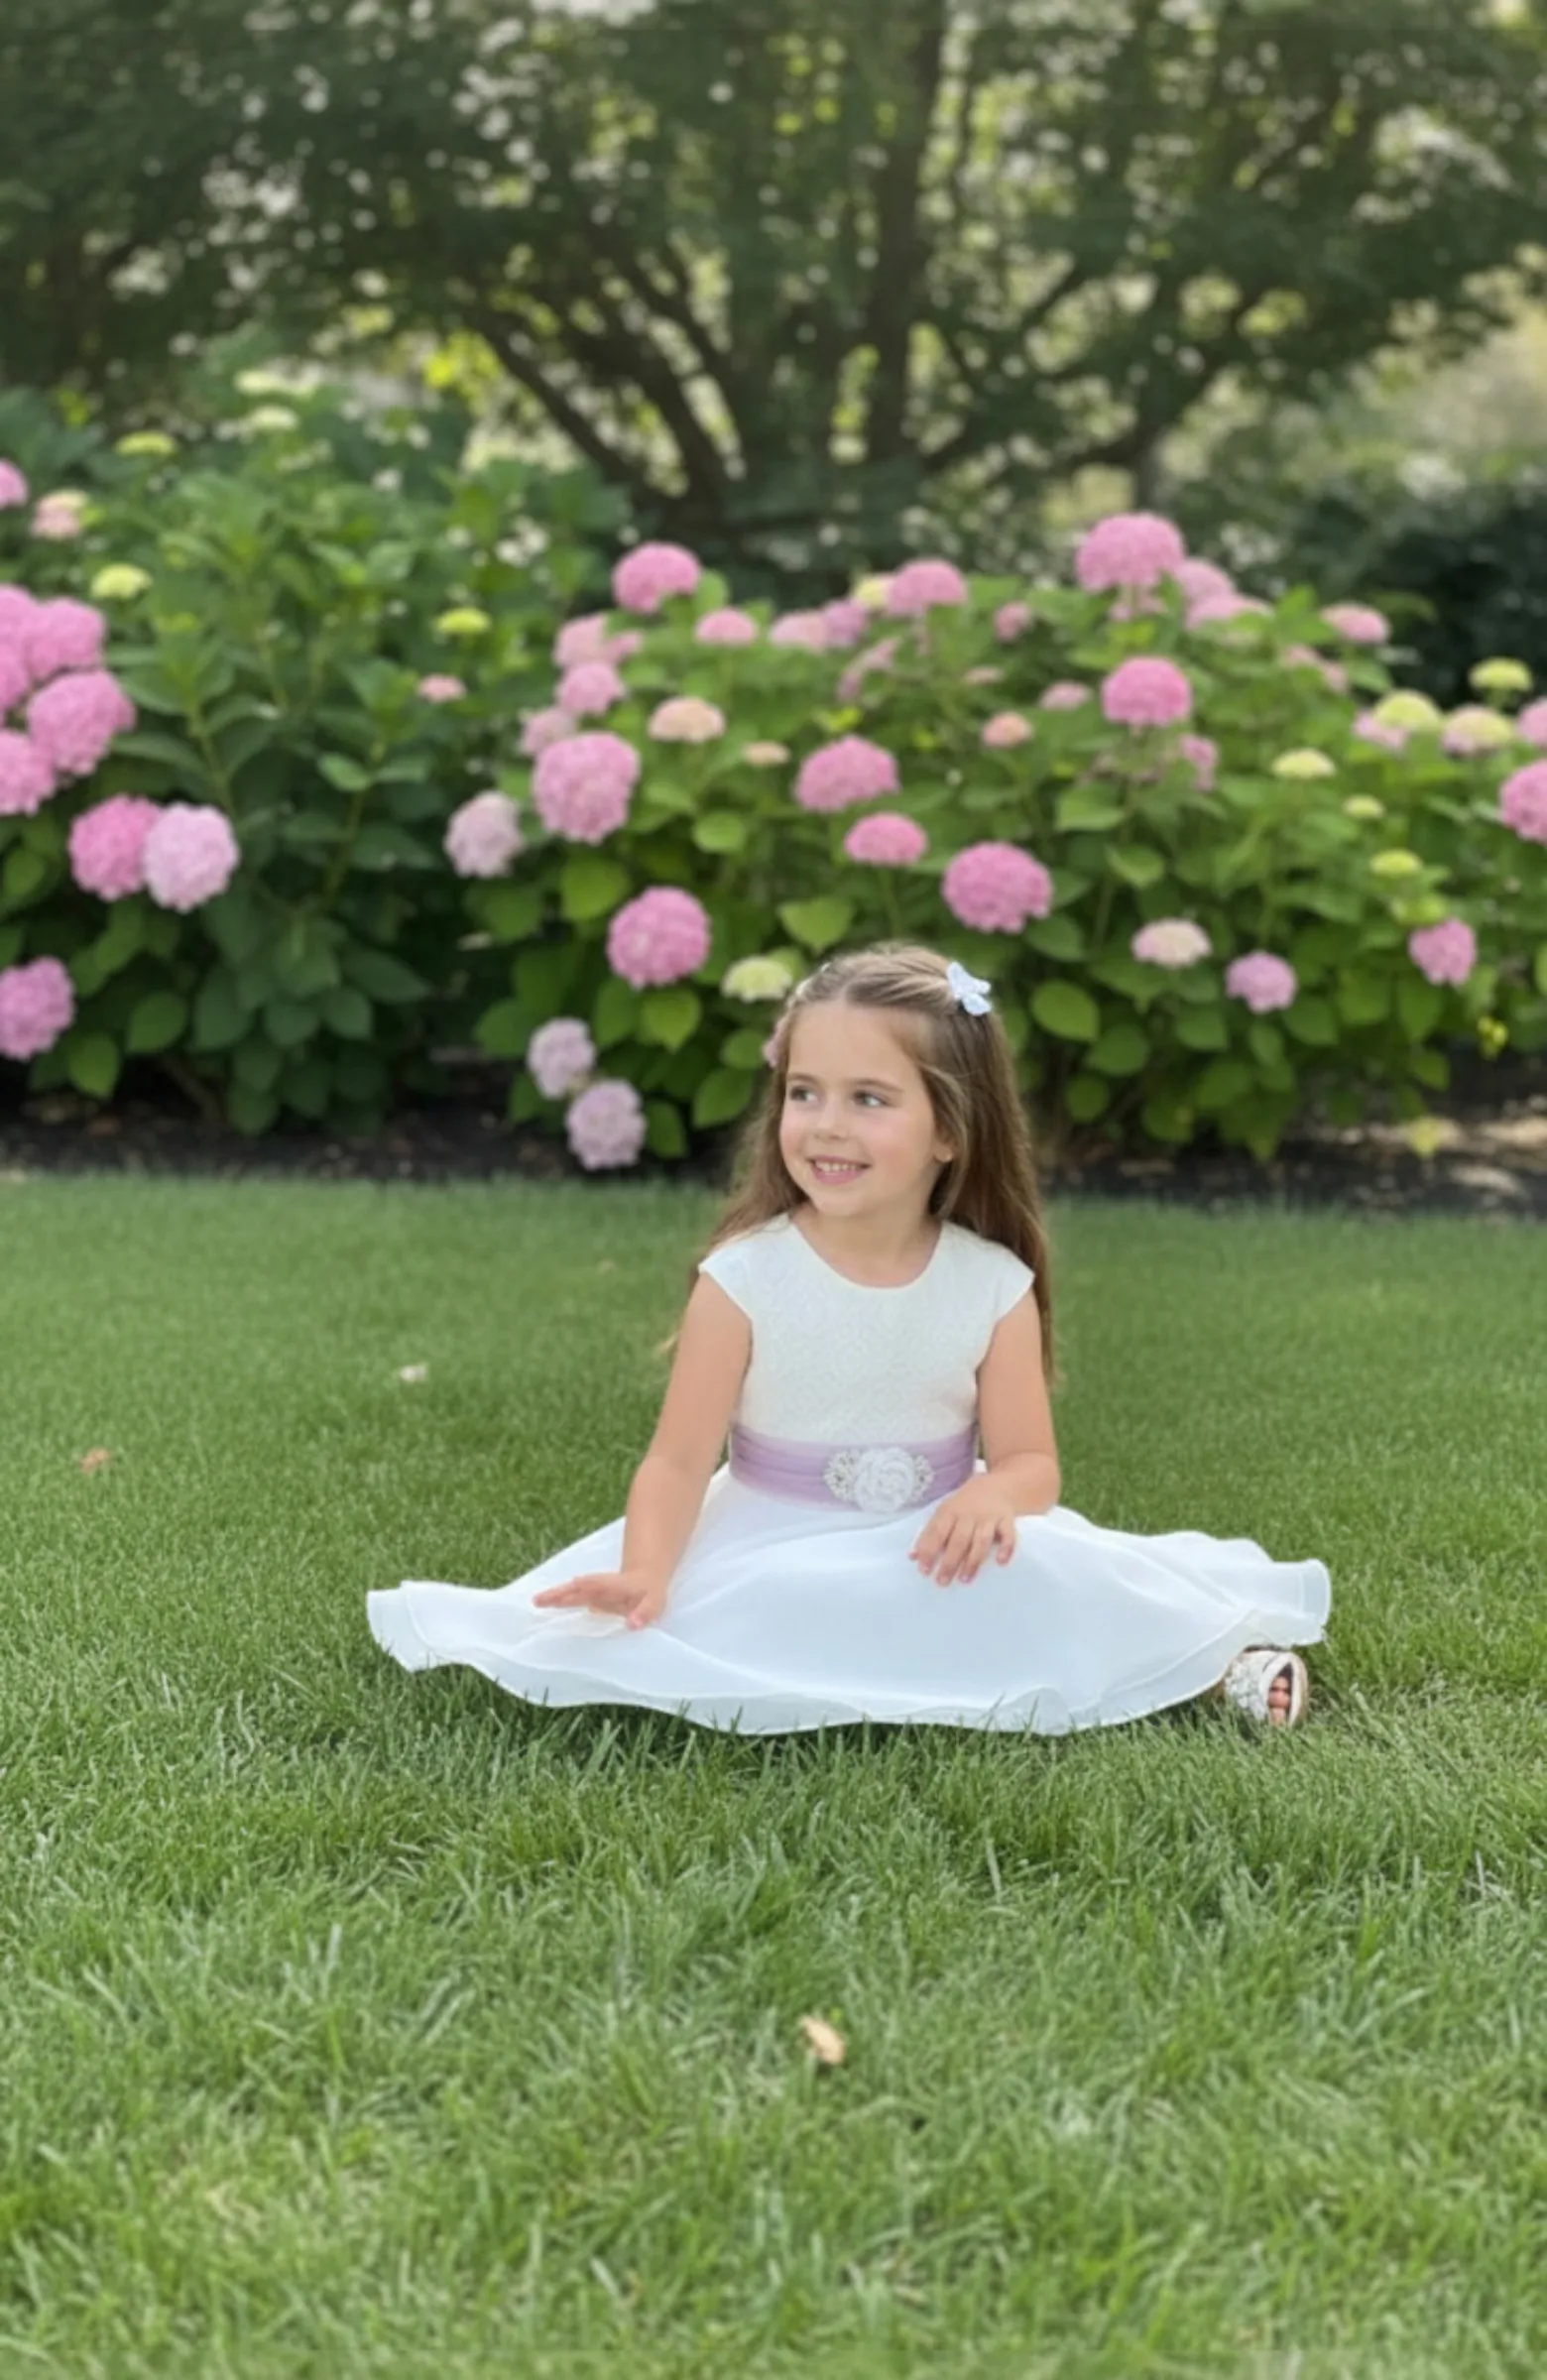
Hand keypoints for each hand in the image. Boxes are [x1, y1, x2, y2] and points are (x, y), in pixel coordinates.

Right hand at [531, 1565, 669, 1629]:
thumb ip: (644, 1612)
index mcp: (614, 1586)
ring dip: (555, 1597)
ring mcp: (593, 1593)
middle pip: (577, 1589)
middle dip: (560, 1594)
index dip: (585, 1585)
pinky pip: (573, 1600)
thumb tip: (632, 1625)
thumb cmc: (651, 1593)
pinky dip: (559, 1601)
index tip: (572, 1584)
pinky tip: (546, 1606)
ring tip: (536, 1601)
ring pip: (572, 1594)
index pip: (597, 1584)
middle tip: (538, 1599)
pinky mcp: (590, 1599)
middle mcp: (600, 1587)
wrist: (646, 1579)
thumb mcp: (655, 1602)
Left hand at [909, 1478, 1017, 1585]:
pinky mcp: (1007, 1520)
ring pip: (981, 1540)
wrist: (998, 1485)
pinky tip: (1000, 1562)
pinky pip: (1008, 1535)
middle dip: (949, 1562)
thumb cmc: (966, 1504)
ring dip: (973, 1560)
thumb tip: (913, 1557)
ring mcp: (989, 1517)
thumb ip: (930, 1533)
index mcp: (950, 1511)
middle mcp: (969, 1514)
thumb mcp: (946, 1511)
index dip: (929, 1550)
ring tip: (964, 1579)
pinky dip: (1006, 1548)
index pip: (937, 1532)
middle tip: (942, 1582)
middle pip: (959, 1540)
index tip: (923, 1570)